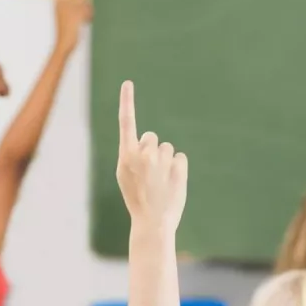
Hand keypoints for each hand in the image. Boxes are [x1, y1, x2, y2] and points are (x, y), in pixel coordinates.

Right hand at [53, 0, 92, 53]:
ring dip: (88, 12)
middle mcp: (61, 1)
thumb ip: (75, 4)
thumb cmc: (67, 30)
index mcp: (58, 0)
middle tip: (78, 19)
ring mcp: (69, 7)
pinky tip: (84, 24)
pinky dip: (89, 17)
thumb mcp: (70, 15)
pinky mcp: (77, 13)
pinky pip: (89, 9)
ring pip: (86, 2)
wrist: (64, 44)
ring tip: (80, 22)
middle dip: (85, 6)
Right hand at [116, 81, 187, 231]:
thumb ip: (132, 156)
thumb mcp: (126, 176)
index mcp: (125, 156)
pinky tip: (172, 183)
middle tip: (151, 173)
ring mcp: (161, 159)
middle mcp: (142, 154)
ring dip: (166, 161)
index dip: (127, 101)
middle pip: (152, 138)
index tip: (128, 83)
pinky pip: (180, 158)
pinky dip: (178, 169)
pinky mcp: (178, 165)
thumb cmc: (137, 199)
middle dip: (154, 151)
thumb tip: (147, 141)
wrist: (152, 222)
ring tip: (161, 182)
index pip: (126, 123)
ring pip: (167, 148)